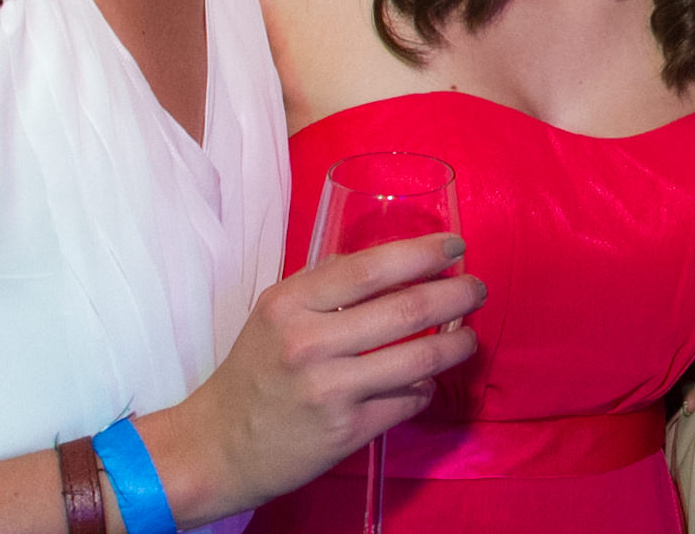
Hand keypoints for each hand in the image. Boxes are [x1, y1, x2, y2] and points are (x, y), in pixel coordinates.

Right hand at [142, 232, 483, 526]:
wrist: (217, 447)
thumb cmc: (254, 372)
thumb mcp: (274, 314)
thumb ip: (324, 285)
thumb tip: (390, 259)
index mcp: (290, 303)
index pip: (371, 268)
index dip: (423, 253)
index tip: (455, 247)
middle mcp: (309, 343)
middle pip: (407, 308)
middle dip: (457, 295)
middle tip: (477, 289)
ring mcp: (329, 390)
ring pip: (420, 358)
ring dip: (457, 344)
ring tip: (469, 336)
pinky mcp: (346, 431)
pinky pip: (408, 401)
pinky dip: (427, 387)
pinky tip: (427, 380)